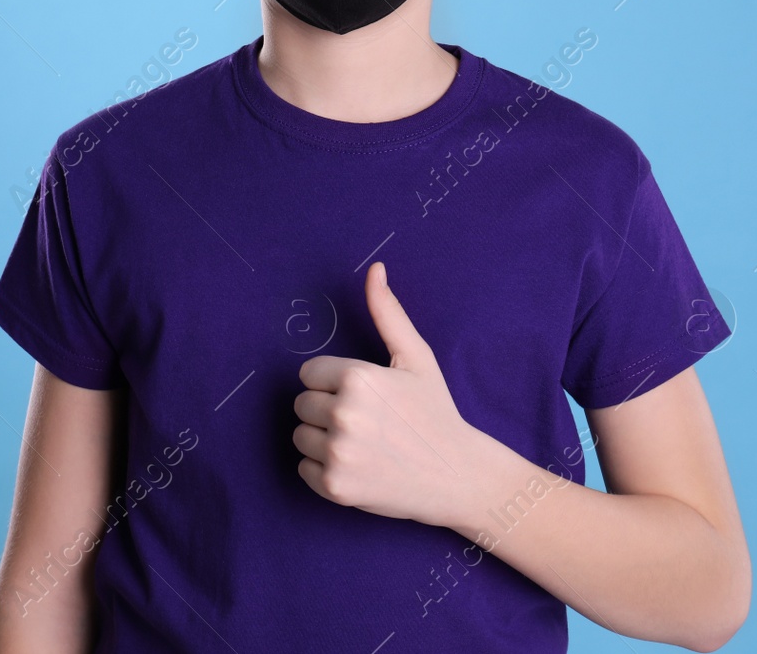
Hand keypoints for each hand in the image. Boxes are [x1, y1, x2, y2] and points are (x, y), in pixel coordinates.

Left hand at [292, 261, 492, 527]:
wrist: (456, 474)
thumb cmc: (435, 411)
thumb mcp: (416, 358)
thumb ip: (388, 313)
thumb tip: (374, 269)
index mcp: (358, 378)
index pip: (309, 373)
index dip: (334, 381)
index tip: (363, 394)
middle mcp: (344, 415)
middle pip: (302, 404)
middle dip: (327, 409)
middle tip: (366, 420)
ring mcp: (338, 454)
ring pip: (301, 437)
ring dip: (323, 439)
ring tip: (363, 443)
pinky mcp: (334, 487)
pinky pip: (304, 469)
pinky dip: (325, 469)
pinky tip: (358, 466)